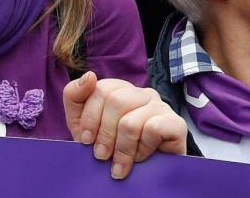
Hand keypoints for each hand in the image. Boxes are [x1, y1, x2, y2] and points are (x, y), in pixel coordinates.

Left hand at [63, 71, 185, 179]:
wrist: (140, 174)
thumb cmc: (108, 145)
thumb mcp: (80, 122)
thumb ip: (74, 96)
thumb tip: (89, 75)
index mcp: (118, 88)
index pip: (99, 90)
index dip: (89, 118)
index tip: (85, 140)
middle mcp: (140, 92)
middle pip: (115, 102)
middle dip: (104, 134)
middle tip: (101, 155)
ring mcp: (160, 105)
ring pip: (131, 121)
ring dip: (121, 148)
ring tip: (120, 164)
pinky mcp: (176, 123)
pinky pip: (153, 130)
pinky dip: (142, 149)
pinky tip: (141, 158)